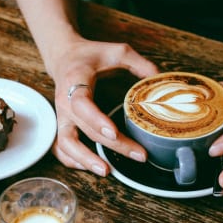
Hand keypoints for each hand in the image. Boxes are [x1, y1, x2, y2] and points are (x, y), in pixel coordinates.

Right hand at [48, 36, 158, 174]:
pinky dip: (72, 161)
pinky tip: (92, 167)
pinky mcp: (61, 125)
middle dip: (112, 145)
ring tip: (107, 171)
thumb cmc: (91, 56)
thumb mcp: (118, 51)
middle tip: (137, 154)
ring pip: (66, 144)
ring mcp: (61, 117)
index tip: (113, 132)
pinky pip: (61, 148)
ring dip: (85, 160)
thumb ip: (140, 64)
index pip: (82, 104)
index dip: (96, 119)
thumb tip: (162, 81)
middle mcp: (64, 102)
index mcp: (75, 81)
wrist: (64, 57)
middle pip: (84, 130)